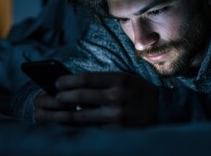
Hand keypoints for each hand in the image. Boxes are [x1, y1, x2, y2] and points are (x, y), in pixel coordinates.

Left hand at [38, 72, 158, 126]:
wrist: (164, 111)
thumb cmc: (139, 92)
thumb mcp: (124, 79)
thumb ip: (102, 81)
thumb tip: (72, 85)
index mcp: (119, 79)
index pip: (85, 78)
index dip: (67, 81)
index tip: (56, 83)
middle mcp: (117, 96)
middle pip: (79, 97)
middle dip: (59, 98)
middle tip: (47, 98)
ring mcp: (116, 116)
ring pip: (81, 117)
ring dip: (59, 116)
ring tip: (46, 114)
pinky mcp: (117, 131)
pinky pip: (90, 130)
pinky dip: (74, 128)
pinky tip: (63, 126)